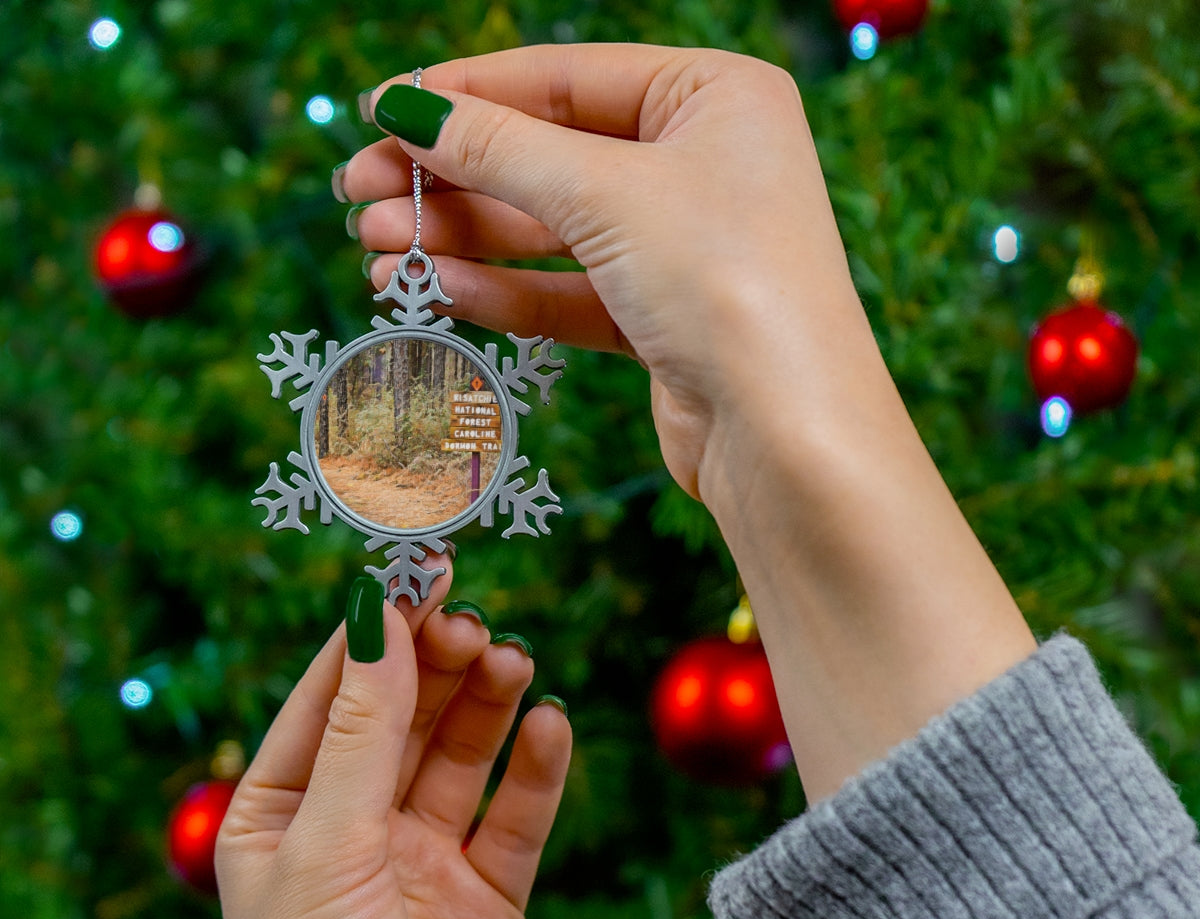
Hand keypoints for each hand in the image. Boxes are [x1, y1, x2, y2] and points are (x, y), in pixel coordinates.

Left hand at [216, 573, 571, 918]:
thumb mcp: (327, 846)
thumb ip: (362, 729)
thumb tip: (377, 612)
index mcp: (283, 813)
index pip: (332, 695)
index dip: (377, 630)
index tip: (420, 570)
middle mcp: (352, 829)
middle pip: (404, 715)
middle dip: (438, 664)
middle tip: (475, 625)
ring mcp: (422, 862)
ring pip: (462, 755)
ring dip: (489, 704)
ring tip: (514, 663)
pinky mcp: (487, 898)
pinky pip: (516, 816)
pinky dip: (536, 770)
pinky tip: (552, 726)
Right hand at [340, 46, 1034, 804]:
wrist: (788, 437)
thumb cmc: (727, 284)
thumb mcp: (605, 194)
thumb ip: (499, 149)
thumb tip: (405, 108)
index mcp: (714, 96)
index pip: (564, 78)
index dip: (466, 95)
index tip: (379, 113)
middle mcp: (702, 164)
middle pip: (549, 157)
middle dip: (451, 178)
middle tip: (359, 195)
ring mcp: (682, 247)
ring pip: (550, 231)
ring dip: (462, 238)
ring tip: (375, 250)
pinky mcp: (662, 320)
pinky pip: (567, 292)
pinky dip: (503, 289)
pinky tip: (434, 287)